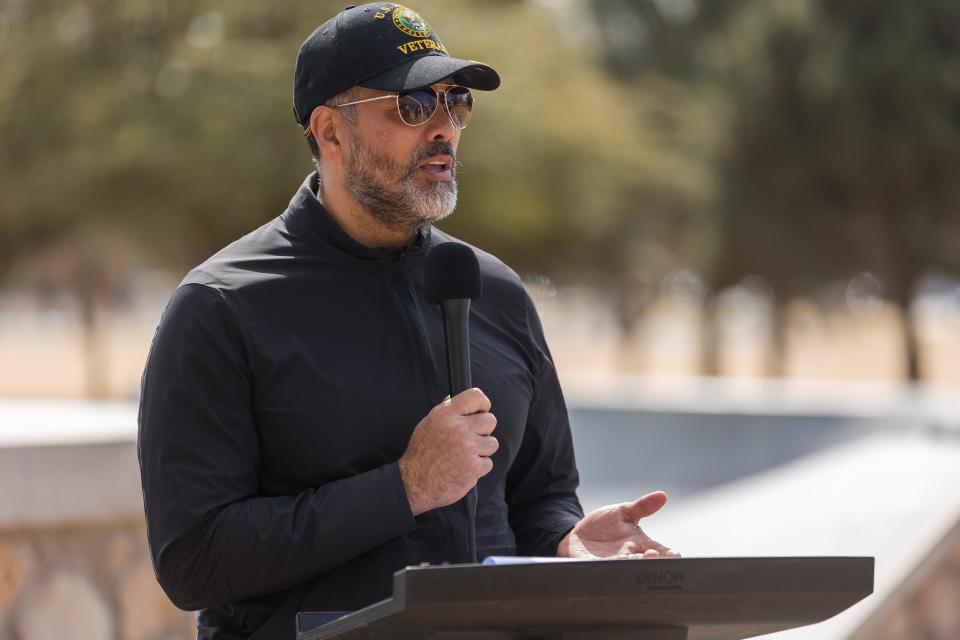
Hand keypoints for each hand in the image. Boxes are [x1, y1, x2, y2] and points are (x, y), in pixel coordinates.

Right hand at [398, 388, 498, 515]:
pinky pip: (488, 463)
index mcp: (445, 414)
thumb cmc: (421, 454)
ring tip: (464, 456)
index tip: (482, 411)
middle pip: (490, 420)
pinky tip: (463, 469)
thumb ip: (446, 411)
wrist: (414, 483)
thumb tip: (455, 397)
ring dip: (481, 451)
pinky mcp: (474, 467)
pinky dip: (478, 468)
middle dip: (483, 431)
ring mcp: (467, 448)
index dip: (483, 404)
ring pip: (492, 443)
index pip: (476, 396)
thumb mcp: (428, 425)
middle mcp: (458, 428)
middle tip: (470, 440)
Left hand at [557, 491, 679, 558]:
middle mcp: (629, 557)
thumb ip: (642, 507)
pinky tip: (609, 567)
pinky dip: (606, 570)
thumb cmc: (605, 525)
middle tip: (653, 555)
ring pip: (625, 568)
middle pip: (643, 562)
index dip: (667, 554)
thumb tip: (662, 495)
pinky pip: (602, 570)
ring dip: (631, 565)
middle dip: (649, 560)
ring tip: (636, 559)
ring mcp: (613, 564)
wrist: (579, 535)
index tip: (675, 554)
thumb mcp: (623, 512)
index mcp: (639, 545)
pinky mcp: (595, 567)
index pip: (658, 551)